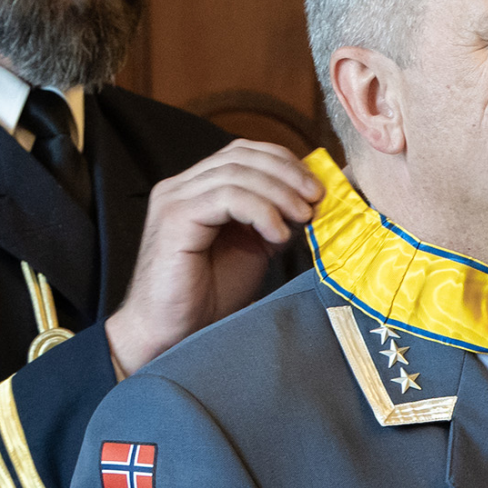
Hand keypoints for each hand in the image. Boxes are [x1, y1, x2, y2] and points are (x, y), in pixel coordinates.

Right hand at [105, 140, 319, 371]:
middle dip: (287, 173)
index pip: (244, 152)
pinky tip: (278, 235)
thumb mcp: (252, 249)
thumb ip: (272, 220)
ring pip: (237, 173)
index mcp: (198, 188)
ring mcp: (175, 199)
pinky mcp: (175, 217)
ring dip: (280, 192)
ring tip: (303, 217)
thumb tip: (309, 202)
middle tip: (316, 197)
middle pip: (242, 155)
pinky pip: (227, 197)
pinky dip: (261, 211)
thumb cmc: (207, 297)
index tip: (315, 187)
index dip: (284, 162)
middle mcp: (182, 186)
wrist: (170, 334)